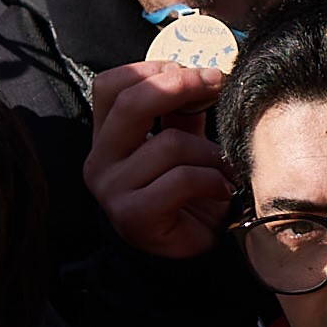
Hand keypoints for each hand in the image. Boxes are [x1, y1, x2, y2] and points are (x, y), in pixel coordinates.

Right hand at [85, 56, 232, 262]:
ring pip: (168, 145)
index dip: (151, 68)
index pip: (110, 85)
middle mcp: (100, 161)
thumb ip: (182, 114)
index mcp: (107, 138)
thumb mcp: (180, 147)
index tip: (193, 70)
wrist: (185, 258)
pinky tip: (222, 190)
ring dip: (210, 152)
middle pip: (131, 102)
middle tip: (216, 83)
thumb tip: (204, 74)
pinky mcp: (133, 215)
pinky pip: (181, 180)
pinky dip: (211, 180)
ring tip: (226, 167)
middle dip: (180, 86)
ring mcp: (112, 189)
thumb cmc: (184, 199)